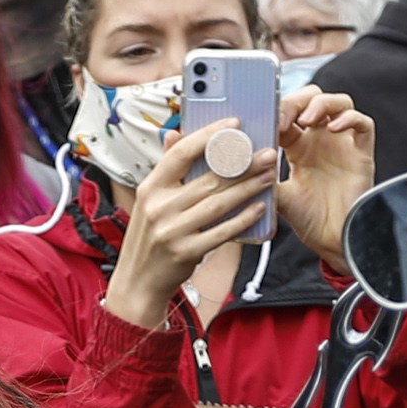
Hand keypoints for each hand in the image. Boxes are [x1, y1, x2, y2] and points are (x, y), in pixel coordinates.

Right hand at [100, 123, 279, 329]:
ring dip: (247, 189)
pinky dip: (242, 220)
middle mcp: (159, 207)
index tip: (235, 124)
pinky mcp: (186, 252)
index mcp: (150, 187)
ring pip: (218, 204)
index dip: (209, 136)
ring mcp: (172, 231)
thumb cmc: (149, 237)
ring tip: (269, 176)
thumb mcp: (149, 201)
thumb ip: (166, 169)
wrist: (137, 282)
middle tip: (267, 154)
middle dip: (242, 165)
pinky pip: (221, 232)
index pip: (181, 153)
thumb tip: (175, 134)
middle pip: (208, 179)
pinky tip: (259, 208)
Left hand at [276, 85, 377, 266]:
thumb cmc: (308, 221)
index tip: (265, 121)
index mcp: (299, 146)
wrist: (333, 242)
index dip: (278, 110)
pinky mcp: (362, 154)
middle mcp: (321, 140)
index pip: (289, 112)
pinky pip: (364, 123)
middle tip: (284, 118)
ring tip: (308, 119)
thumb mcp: (277, 196)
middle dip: (298, 101)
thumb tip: (238, 161)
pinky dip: (350, 118)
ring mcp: (343, 145)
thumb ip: (262, 177)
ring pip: (340, 103)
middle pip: (314, 98)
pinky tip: (333, 128)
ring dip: (322, 103)